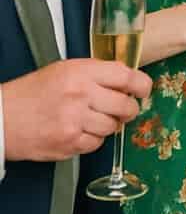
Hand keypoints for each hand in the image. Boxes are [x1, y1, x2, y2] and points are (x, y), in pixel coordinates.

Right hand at [2, 59, 151, 161]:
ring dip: (110, 125)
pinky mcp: (68, 144)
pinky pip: (96, 144)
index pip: (127, 77)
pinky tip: (80, 131)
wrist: (2, 117)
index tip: (144, 90)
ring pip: (113, 127)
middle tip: (123, 108)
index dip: (142, 85)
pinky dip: (93, 139)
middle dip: (129, 108)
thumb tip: (127, 79)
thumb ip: (97, 73)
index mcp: (82, 73)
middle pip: (126, 105)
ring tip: (94, 119)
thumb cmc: (33, 91)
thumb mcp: (66, 69)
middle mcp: (81, 96)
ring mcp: (75, 122)